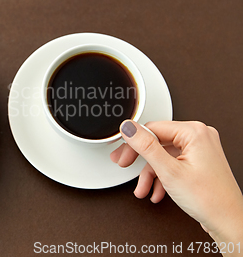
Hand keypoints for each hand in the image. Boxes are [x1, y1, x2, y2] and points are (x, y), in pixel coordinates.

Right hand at [111, 120, 242, 249]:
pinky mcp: (199, 162)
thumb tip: (128, 128)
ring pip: (163, 155)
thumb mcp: (168, 170)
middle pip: (157, 141)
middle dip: (140, 160)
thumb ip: (145, 146)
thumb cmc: (209, 199)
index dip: (133, 143)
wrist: (228, 222)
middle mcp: (199, 137)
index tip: (122, 153)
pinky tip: (157, 191)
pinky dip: (162, 177)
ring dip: (150, 174)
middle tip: (124, 164)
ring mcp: (200, 150)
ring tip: (143, 188)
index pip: (152, 128)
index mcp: (194, 132)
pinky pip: (173, 163)